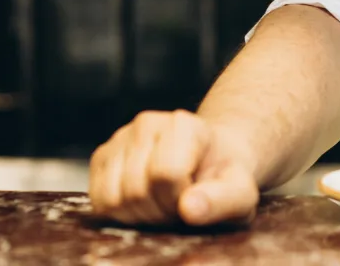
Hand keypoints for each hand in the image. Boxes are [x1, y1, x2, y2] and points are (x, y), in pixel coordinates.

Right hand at [89, 110, 259, 226]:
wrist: (209, 164)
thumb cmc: (224, 179)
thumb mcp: (240, 193)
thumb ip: (221, 200)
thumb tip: (189, 208)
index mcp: (184, 124)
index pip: (166, 174)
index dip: (181, 199)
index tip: (196, 195)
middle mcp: (147, 123)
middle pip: (136, 190)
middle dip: (160, 211)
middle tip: (179, 204)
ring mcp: (121, 137)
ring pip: (113, 199)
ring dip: (140, 215)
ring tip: (163, 202)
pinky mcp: (102, 156)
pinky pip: (98, 201)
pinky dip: (119, 213)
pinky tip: (144, 202)